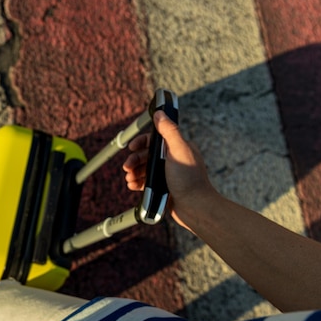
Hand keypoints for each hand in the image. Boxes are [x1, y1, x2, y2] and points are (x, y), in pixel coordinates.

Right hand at [122, 110, 216, 231]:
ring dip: (134, 172)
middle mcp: (172, 159)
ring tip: (129, 179)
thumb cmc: (189, 179)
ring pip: (144, 169)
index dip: (141, 142)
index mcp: (177, 148)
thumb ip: (169, 131)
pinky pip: (145, 182)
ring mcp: (167, 174)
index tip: (132, 147)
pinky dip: (137, 182)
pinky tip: (132, 186)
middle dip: (134, 160)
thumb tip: (160, 113)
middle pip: (146, 155)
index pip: (154, 140)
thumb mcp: (178, 150)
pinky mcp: (162, 187)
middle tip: (127, 168)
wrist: (194, 206)